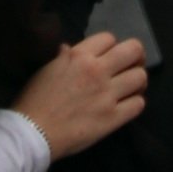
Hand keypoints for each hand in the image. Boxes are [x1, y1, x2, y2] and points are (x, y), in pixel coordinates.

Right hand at [15, 35, 148, 158]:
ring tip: (131, 88)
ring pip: (140, 77)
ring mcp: (107, 95)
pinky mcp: (113, 118)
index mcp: (80, 55)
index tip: (108, 56)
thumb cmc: (34, 100)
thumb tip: (69, 49)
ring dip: (138, 81)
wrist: (31, 133)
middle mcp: (98, 70)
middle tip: (130, 66)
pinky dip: (135, 103)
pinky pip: (139, 104)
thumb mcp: (47, 69)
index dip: (111, 47)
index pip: (109, 38)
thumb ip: (63, 57)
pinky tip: (127, 106)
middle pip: (133, 51)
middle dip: (135, 56)